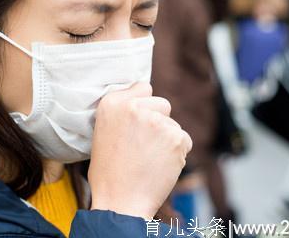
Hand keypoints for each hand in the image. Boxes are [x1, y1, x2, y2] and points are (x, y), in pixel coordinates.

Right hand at [88, 82, 191, 219]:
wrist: (120, 202)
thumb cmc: (109, 172)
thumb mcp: (103, 131)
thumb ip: (123, 111)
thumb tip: (144, 94)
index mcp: (111, 103)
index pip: (143, 87)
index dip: (144, 106)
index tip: (138, 122)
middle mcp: (134, 107)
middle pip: (163, 104)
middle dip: (159, 121)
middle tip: (143, 146)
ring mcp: (156, 121)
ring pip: (174, 125)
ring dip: (168, 140)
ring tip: (149, 160)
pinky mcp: (175, 137)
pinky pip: (184, 140)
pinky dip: (177, 153)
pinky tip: (160, 166)